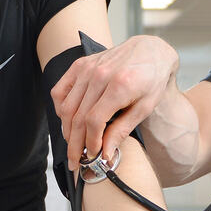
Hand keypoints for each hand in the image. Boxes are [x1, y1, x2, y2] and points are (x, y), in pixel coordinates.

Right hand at [51, 35, 178, 169]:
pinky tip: (68, 121)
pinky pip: (60, 91)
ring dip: (67, 131)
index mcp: (120, 85)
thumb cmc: (151, 79)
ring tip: (73, 145)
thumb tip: (106, 154)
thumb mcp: (145, 108)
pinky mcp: (79, 65)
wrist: (150, 50)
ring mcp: (87, 68)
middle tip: (75, 160)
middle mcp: (100, 75)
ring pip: (66, 107)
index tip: (93, 155)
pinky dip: (60, 109)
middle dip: (75, 144)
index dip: (91, 142)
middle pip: (78, 117)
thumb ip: (122, 130)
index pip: (94, 121)